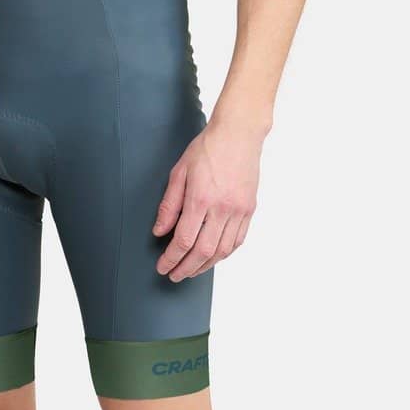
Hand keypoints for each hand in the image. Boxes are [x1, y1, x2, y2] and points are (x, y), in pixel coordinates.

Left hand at [152, 119, 261, 281]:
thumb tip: (159, 232)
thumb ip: (169, 205)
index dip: (171, 259)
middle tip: (174, 275)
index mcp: (201, 199)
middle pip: (203, 252)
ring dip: (205, 266)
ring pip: (222, 251)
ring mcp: (239, 210)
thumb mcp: (178, 172)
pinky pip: (237, 241)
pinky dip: (224, 254)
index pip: (184, 240)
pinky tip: (213, 257)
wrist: (239, 134)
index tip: (163, 267)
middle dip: (186, 268)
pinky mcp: (249, 209)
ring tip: (191, 270)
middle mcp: (222, 208)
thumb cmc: (207, 149)